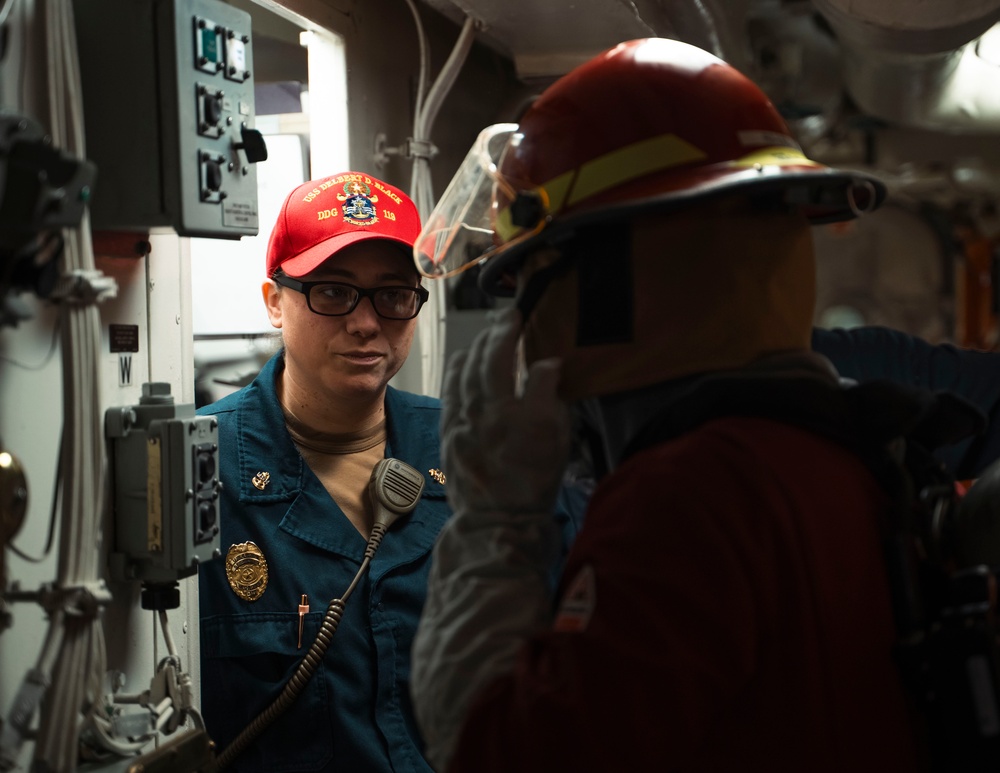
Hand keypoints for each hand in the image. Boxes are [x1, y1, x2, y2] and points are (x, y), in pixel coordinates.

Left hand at [441, 307, 571, 515]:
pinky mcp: (448, 433)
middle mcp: (481, 413)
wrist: (498, 520)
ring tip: (487, 336)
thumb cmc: (533, 482)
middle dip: (495, 334)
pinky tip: (464, 362)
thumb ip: (549, 396)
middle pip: (483, 360)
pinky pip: (449, 390)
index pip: (510, 360)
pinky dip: (458, 370)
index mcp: (512, 414)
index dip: (513, 334)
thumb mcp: (556, 439)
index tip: (520, 317)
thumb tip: (546, 364)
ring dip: (474, 348)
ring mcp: (461, 423)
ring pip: (461, 372)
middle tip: (506, 318)